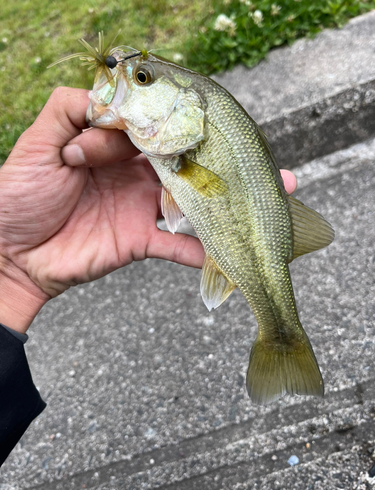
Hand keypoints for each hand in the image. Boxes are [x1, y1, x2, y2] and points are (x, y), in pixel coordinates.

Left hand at [0, 87, 296, 331]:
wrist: (11, 253)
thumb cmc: (18, 195)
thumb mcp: (37, 143)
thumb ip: (70, 110)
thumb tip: (111, 97)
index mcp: (114, 147)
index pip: (156, 128)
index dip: (181, 123)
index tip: (211, 120)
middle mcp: (135, 174)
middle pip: (184, 163)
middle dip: (221, 161)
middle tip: (257, 161)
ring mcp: (141, 209)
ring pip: (189, 203)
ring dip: (225, 204)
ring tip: (265, 202)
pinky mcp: (140, 242)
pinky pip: (176, 246)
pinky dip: (200, 251)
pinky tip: (228, 251)